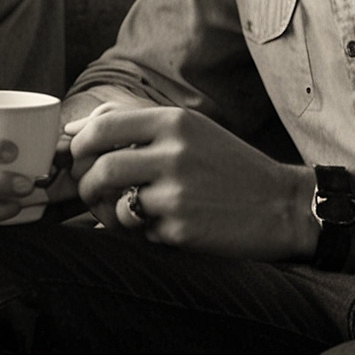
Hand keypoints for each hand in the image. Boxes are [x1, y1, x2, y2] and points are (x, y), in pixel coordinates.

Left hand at [65, 104, 314, 259]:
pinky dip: (140, 232)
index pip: (102, 127)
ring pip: (115, 204)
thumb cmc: (226, 165)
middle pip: (101, 167)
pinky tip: (161, 225)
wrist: (280, 205)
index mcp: (174, 121)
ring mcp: (178, 193)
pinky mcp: (182, 229)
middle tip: (91, 190)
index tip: (78, 157)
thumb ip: (135, 123)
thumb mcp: (189, 128)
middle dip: (85, 183)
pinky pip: (139, 232)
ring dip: (107, 212)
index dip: (79, 145)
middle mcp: (174, 153)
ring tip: (119, 211)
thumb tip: (74, 130)